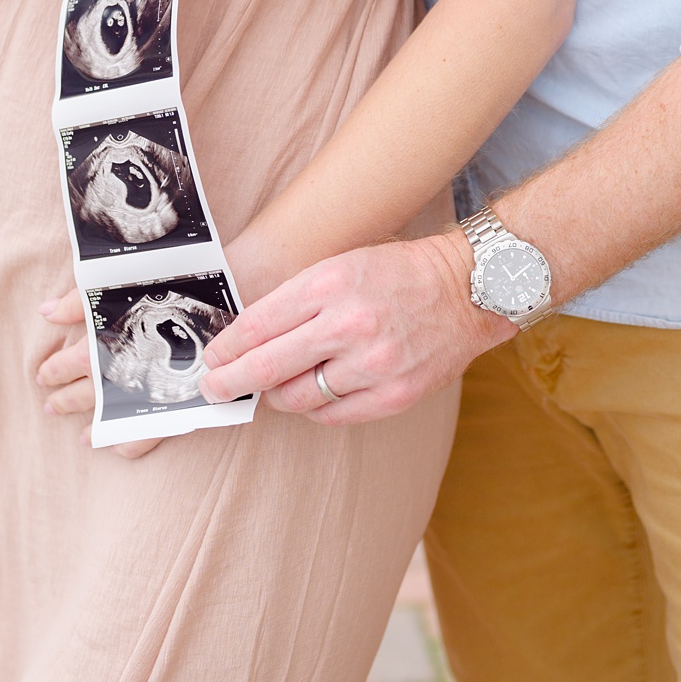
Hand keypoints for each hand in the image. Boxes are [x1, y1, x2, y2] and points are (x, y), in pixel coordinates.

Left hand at [33, 288, 163, 458]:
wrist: (222, 301)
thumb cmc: (166, 286)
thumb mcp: (116, 283)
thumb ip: (78, 301)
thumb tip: (46, 311)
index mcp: (105, 345)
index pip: (69, 364)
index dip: (53, 371)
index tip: (43, 377)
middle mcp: (123, 373)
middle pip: (86, 395)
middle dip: (65, 401)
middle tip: (51, 407)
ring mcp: (149, 393)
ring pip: (112, 419)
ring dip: (95, 429)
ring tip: (82, 437)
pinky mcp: (177, 407)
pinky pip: (150, 433)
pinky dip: (132, 443)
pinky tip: (118, 447)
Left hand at [196, 231, 513, 419]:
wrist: (469, 288)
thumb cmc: (397, 272)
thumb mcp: (339, 266)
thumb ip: (295, 300)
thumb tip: (246, 337)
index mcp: (328, 284)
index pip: (257, 326)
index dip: (225, 348)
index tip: (211, 358)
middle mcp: (349, 325)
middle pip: (267, 367)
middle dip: (231, 382)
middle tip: (214, 388)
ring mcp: (374, 363)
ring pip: (298, 396)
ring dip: (274, 396)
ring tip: (267, 390)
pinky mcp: (396, 394)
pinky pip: (334, 415)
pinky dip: (313, 409)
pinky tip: (307, 398)